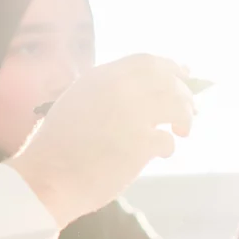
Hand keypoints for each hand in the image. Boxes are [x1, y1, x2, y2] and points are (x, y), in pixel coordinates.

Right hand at [5, 54, 194, 228]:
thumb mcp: (75, 103)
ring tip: (183, 130)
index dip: (171, 67)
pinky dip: (168, 146)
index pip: (147, 61)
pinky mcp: (140, 143)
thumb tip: (137, 92)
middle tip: (192, 109)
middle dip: (185, 93)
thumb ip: (104, 92)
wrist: (46, 177)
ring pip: (176, 106)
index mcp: (101, 76)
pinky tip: (161, 154)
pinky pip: (167, 139)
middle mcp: (119, 89)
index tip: (184, 74)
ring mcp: (131, 114)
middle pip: (168, 81)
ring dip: (185, 117)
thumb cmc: (55, 146)